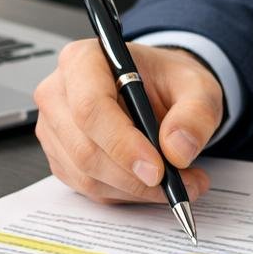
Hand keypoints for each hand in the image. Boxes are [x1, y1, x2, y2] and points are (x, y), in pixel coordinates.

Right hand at [33, 40, 223, 203]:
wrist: (158, 92)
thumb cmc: (168, 82)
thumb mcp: (198, 87)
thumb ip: (195, 114)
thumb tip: (177, 150)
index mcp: (84, 59)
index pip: (90, 108)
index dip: (122, 144)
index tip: (158, 169)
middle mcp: (59, 93)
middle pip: (85, 149)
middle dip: (135, 177)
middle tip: (181, 183)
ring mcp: (54, 128)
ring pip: (87, 176)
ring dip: (136, 189)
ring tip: (179, 182)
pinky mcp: (60, 157)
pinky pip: (89, 189)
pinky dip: (126, 194)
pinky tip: (153, 183)